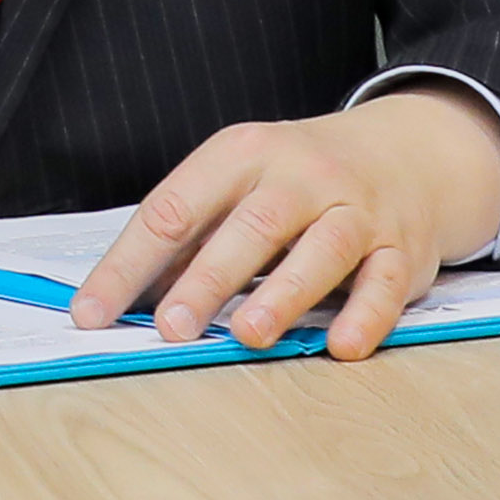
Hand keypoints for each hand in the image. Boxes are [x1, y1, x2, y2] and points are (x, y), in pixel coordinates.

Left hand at [69, 84, 499, 356]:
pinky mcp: (401, 248)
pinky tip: (341, 346)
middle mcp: (302, 176)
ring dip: (283, 295)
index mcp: (243, 154)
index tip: (92, 312)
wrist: (407, 153)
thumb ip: (191, 235)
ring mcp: (356, 210)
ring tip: (248, 335)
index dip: (129, 264)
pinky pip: (385, 282)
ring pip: (323, 250)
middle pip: (250, 227)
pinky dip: (366, 316)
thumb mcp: (240, 182)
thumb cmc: (299, 179)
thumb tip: (125, 298)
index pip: (174, 209)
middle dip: (208, 279)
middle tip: (171, 327)